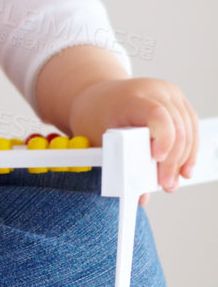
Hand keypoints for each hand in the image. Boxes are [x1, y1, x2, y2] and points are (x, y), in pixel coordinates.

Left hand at [66, 77, 199, 202]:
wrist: (97, 96)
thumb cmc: (95, 115)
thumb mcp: (99, 138)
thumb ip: (119, 165)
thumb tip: (141, 197)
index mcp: (131, 96)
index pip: (157, 115)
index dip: (164, 139)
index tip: (157, 159)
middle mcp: (153, 90)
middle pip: (176, 127)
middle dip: (173, 161)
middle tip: (165, 184)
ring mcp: (168, 93)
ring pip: (188, 130)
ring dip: (183, 158)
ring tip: (172, 180)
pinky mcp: (177, 101)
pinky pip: (190, 127)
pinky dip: (187, 149)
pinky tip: (182, 166)